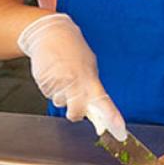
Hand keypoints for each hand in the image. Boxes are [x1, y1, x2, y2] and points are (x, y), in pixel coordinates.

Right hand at [17, 13, 126, 140]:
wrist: (50, 33)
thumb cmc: (73, 50)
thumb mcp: (89, 65)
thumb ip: (92, 87)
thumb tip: (97, 108)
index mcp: (90, 78)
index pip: (103, 102)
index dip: (112, 118)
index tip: (120, 131)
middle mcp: (74, 82)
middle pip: (76, 113)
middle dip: (76, 112)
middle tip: (74, 100)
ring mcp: (57, 83)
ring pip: (60, 102)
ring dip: (62, 95)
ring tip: (62, 75)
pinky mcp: (43, 82)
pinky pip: (49, 94)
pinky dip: (51, 87)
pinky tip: (53, 73)